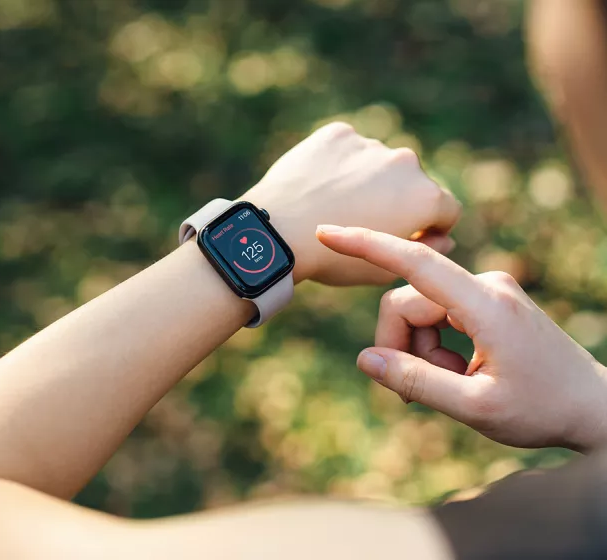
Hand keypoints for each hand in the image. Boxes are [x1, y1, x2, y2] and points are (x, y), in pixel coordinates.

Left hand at [241, 122, 460, 284]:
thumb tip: (443, 235)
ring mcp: (371, 144)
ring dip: (366, 179)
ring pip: (377, 163)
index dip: (430, 227)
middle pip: (411, 182)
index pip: (446, 209)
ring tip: (334, 204)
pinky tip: (318, 186)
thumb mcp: (382, 271)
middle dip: (397, 198)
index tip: (407, 236)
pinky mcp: (339, 133)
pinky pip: (347, 148)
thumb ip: (423, 251)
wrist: (277, 232)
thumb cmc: (331, 259)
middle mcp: (406, 162)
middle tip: (362, 219)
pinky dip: (338, 163)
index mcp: (426, 197)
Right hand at [317, 226, 606, 452]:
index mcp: (486, 304)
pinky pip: (438, 315)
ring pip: (420, 312)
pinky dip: (435, 347)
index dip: (366, 245)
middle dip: (401, 346)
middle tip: (419, 393)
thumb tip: (365, 359)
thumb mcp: (474, 408)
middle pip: (407, 303)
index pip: (414, 263)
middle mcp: (486, 285)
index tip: (326, 232)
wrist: (595, 408)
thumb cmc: (543, 410)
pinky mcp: (488, 300)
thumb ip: (416, 382)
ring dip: (421, 352)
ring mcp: (488, 290)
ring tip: (454, 385)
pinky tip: (460, 372)